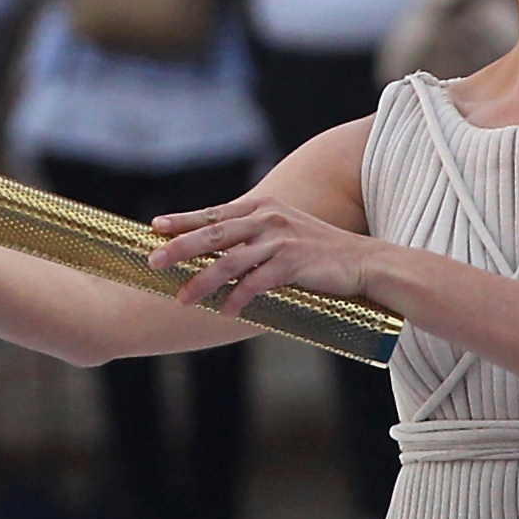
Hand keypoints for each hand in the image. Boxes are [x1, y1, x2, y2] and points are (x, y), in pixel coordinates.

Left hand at [147, 195, 382, 318]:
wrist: (364, 262)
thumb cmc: (319, 251)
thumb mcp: (283, 231)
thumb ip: (253, 233)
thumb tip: (217, 245)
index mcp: (262, 206)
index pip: (214, 213)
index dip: (182, 220)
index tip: (155, 227)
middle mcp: (268, 217)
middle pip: (213, 233)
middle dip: (179, 248)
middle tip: (153, 261)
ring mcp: (280, 239)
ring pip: (229, 261)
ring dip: (202, 282)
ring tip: (183, 299)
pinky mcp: (293, 262)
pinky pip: (255, 283)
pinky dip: (237, 299)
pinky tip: (224, 311)